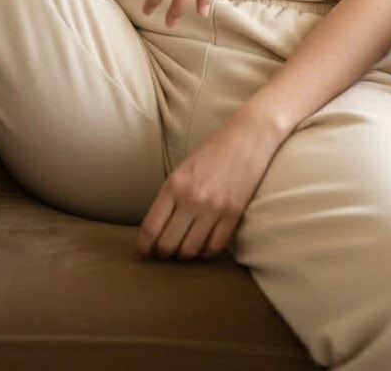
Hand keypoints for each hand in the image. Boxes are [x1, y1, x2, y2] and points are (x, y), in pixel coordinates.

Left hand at [137, 111, 281, 259]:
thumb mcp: (183, 169)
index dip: (143, 247)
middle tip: (163, 252)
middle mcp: (191, 198)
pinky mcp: (234, 214)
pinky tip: (204, 244)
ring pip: (189, 251)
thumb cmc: (213, 151)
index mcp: (174, 184)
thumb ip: (170, 197)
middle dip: (162, 253)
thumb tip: (156, 229)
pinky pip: (214, 247)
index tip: (142, 254)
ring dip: (184, 254)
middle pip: (167, 244)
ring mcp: (214, 208)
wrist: (248, 137)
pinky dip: (206, 251)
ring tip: (184, 248)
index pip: (151, 228)